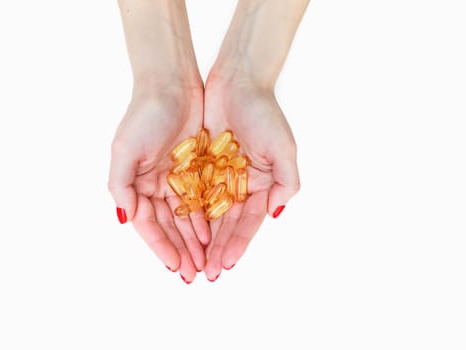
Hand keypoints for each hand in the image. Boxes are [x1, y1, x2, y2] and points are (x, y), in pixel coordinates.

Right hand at [108, 85, 209, 282]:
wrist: (171, 83)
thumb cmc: (144, 114)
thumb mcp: (124, 150)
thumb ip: (121, 186)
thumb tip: (125, 218)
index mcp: (135, 184)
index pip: (148, 225)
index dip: (161, 247)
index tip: (176, 267)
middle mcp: (154, 184)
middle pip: (168, 226)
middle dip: (181, 250)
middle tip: (194, 274)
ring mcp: (175, 177)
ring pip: (185, 216)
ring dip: (194, 240)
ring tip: (206, 262)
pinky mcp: (195, 168)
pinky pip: (201, 199)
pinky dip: (205, 217)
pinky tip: (212, 235)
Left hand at [202, 76, 300, 280]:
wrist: (237, 82)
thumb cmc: (264, 113)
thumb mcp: (284, 149)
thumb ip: (286, 183)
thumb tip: (274, 214)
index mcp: (260, 186)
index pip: (248, 223)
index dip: (238, 244)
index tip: (227, 264)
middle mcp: (239, 185)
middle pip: (226, 224)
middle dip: (217, 250)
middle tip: (206, 274)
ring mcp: (218, 176)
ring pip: (207, 214)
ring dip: (200, 239)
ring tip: (192, 262)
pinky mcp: (200, 165)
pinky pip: (192, 193)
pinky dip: (187, 213)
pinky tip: (180, 232)